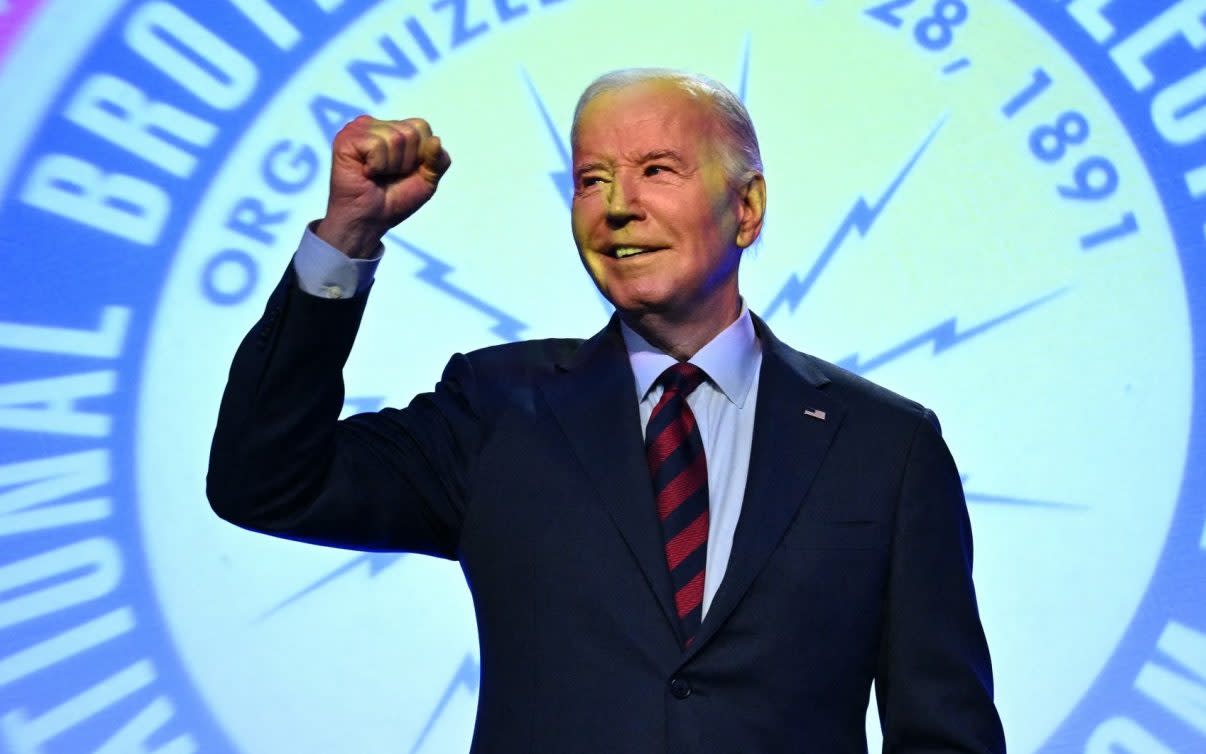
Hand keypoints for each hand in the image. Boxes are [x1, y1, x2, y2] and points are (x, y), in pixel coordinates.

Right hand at [316, 115, 451, 257]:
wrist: (369, 220)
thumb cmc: (394, 200)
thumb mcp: (427, 181)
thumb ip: (439, 160)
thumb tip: (436, 140)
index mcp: (393, 129)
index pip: (422, 126)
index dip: (421, 155)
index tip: (404, 172)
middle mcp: (375, 124)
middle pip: (411, 132)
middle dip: (407, 162)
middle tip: (388, 175)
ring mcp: (358, 129)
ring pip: (396, 138)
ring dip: (391, 166)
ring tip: (376, 175)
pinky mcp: (346, 139)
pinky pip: (377, 145)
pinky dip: (377, 166)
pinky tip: (365, 172)